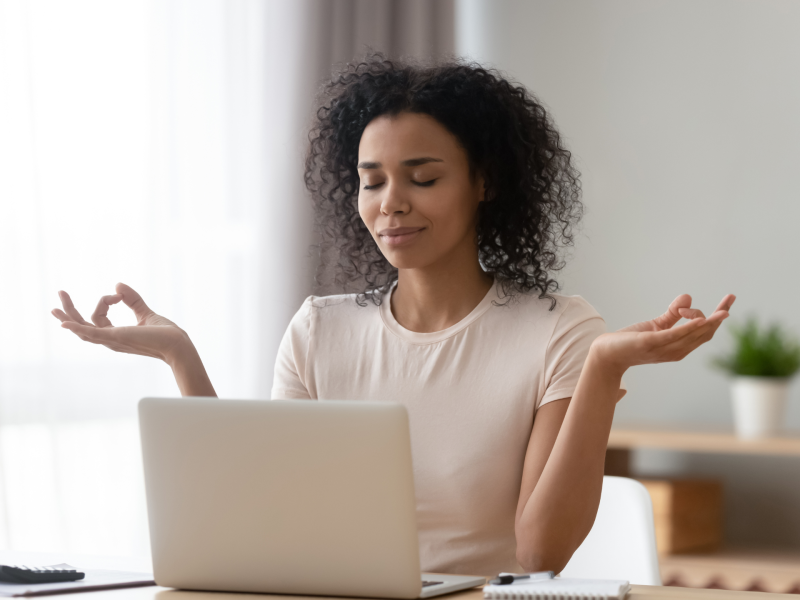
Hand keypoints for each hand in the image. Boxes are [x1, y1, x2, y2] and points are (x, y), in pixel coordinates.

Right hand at [51, 283, 189, 364]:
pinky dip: (77, 328)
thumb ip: (132, 299)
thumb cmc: (165, 333)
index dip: (105, 300)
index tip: (118, 293)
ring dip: (68, 316)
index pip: (98, 316)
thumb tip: (118, 285)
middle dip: (70, 310)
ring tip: (56, 304)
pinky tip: (64, 323)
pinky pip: (92, 334)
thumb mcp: (145, 312)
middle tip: (60, 293)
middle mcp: (110, 340)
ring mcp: (112, 340)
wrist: (177, 344)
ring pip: (82, 329)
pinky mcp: (116, 337)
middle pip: (82, 325)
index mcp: (115, 335)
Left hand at [591, 293, 735, 374]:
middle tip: (731, 298)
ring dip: (709, 322)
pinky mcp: (651, 343)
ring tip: (722, 310)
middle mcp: (676, 351)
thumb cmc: (632, 341)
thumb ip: (673, 313)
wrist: (608, 353)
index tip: (730, 299)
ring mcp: (664, 349)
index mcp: (680, 346)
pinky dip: (688, 327)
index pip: (706, 332)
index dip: (719, 316)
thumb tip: (689, 296)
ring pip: (693, 335)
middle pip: (705, 333)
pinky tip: (699, 319)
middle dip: (719, 317)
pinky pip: (674, 335)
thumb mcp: (657, 325)